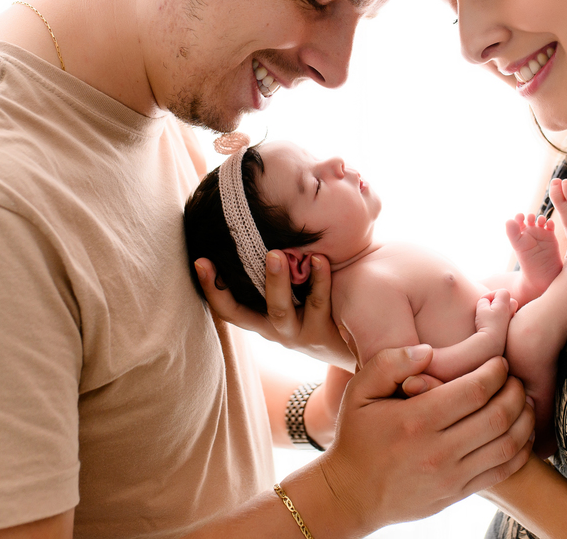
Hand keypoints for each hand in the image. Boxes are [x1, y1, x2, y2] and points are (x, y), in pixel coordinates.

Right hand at [194, 250, 353, 367]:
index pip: (229, 309)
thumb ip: (287, 270)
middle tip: (217, 256)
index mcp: (264, 321)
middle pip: (247, 313)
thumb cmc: (327, 311)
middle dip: (228, 286)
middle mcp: (277, 330)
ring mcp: (300, 334)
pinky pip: (319, 305)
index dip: (212, 288)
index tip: (199, 260)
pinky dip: (319, 280)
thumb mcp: (300, 298)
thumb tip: (270, 219)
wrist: (367, 348)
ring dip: (276, 281)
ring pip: (281, 310)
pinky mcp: (324, 334)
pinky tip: (321, 259)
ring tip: (278, 254)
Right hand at [316, 345, 534, 532]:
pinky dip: (521, 450)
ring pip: (507, 444)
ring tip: (524, 401)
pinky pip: (502, 471)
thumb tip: (427, 351)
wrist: (352, 494)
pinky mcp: (458, 493)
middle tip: (516, 378)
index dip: (496, 372)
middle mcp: (438, 450)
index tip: (500, 361)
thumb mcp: (359, 392)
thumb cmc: (356, 437)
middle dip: (516, 391)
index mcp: (416, 421)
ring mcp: (451, 476)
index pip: (474, 390)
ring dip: (524, 419)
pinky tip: (521, 432)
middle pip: (498, 415)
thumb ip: (389, 363)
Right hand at [475, 289, 515, 343]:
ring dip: (501, 312)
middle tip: (489, 310)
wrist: (492, 345)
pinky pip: (508, 322)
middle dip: (499, 302)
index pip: (502, 291)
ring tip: (491, 319)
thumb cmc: (485, 325)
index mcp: (505, 304)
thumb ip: (484, 300)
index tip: (484, 302)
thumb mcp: (480, 308)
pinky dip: (502, 322)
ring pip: (510, 311)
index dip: (491, 294)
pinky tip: (494, 328)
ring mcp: (512, 322)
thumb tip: (487, 302)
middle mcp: (511, 311)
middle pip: (510, 300)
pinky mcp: (510, 331)